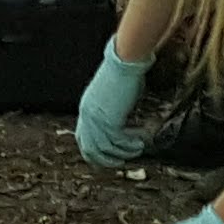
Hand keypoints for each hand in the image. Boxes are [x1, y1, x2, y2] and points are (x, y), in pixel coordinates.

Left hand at [75, 44, 154, 166]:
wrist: (124, 61)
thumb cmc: (123, 73)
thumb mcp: (112, 95)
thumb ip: (111, 110)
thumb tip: (122, 123)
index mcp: (86, 109)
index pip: (83, 139)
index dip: (93, 152)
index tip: (107, 159)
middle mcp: (87, 116)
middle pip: (91, 149)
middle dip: (106, 159)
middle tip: (122, 162)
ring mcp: (96, 119)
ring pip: (106, 149)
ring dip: (123, 153)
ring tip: (137, 149)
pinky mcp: (109, 120)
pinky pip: (119, 142)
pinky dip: (130, 146)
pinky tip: (140, 143)